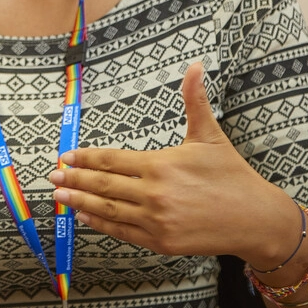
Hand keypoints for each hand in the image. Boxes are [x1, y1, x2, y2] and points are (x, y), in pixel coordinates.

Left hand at [49, 62, 295, 264]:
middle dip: (74, 180)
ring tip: (59, 196)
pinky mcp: (162, 242)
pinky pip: (123, 232)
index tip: (66, 157)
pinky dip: (101, 225)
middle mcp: (154, 194)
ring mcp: (156, 221)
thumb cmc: (232, 175)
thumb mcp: (210, 135)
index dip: (85, 159)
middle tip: (52, 176)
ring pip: (108, 211)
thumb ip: (195, 100)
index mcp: (160, 165)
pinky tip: (86, 217)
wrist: (255, 219)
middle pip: (103, 186)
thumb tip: (196, 65)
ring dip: (80, 203)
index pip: (111, 160)